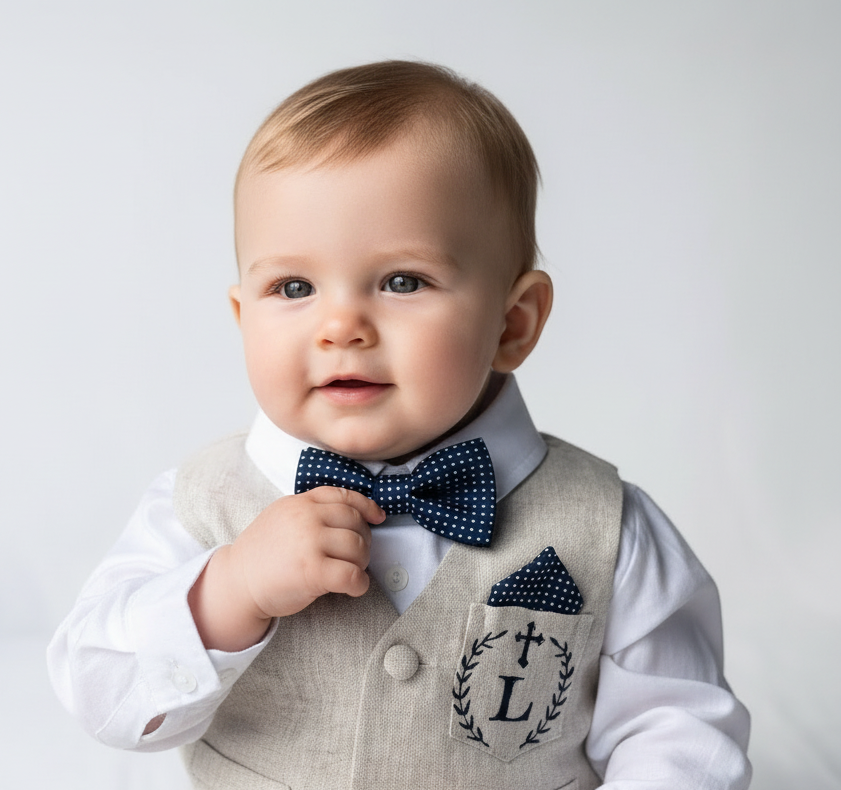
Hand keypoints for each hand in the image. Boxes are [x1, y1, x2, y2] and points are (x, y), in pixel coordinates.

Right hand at [189, 487, 383, 650]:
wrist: (237, 583)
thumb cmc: (262, 555)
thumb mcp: (282, 517)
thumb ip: (311, 510)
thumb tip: (352, 513)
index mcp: (300, 502)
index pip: (343, 496)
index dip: (366, 506)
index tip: (377, 517)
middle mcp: (306, 517)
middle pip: (355, 522)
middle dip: (363, 540)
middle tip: (356, 555)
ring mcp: (309, 542)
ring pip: (358, 547)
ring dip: (361, 563)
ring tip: (350, 571)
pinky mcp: (313, 571)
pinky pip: (352, 575)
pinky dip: (359, 584)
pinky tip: (353, 588)